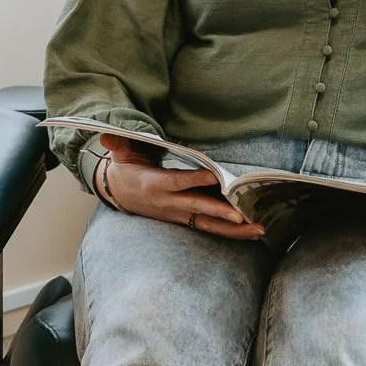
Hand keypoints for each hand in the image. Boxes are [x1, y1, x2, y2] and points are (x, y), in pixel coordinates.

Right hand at [95, 138, 267, 239]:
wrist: (119, 194)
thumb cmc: (126, 170)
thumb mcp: (121, 155)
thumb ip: (119, 144)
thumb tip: (106, 134)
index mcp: (154, 185)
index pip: (177, 182)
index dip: (195, 179)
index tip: (215, 175)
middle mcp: (168, 203)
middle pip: (197, 208)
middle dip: (219, 211)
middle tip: (241, 214)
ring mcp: (178, 214)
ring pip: (208, 223)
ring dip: (234, 228)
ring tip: (259, 228)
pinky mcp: (185, 220)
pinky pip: (209, 227)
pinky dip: (231, 231)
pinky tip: (252, 231)